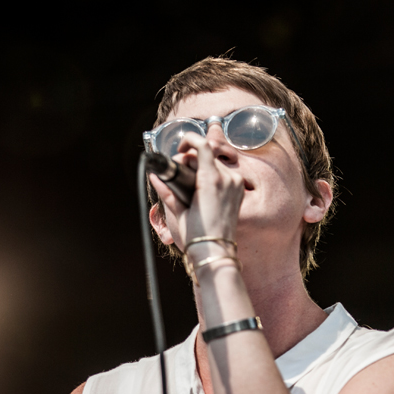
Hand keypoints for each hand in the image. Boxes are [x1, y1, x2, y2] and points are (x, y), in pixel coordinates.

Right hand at [150, 131, 244, 253]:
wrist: (216, 252)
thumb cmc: (197, 235)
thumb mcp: (177, 212)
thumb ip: (166, 190)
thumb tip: (155, 176)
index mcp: (211, 181)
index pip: (203, 145)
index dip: (189, 140)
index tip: (180, 149)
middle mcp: (227, 179)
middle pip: (208, 154)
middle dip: (192, 158)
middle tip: (179, 172)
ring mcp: (236, 184)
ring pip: (216, 163)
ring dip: (202, 166)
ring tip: (190, 183)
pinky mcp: (239, 191)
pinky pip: (224, 173)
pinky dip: (212, 175)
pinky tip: (201, 188)